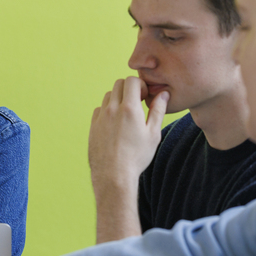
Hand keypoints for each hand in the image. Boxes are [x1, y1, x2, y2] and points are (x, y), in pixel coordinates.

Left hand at [89, 76, 168, 242]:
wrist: (113, 176)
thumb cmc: (137, 157)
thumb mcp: (153, 134)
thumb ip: (158, 111)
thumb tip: (163, 94)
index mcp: (129, 109)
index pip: (132, 80)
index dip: (140, 84)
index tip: (144, 97)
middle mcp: (112, 109)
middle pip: (118, 84)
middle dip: (129, 88)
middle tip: (137, 102)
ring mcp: (100, 117)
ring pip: (108, 96)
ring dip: (118, 98)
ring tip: (126, 113)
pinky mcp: (93, 126)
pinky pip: (99, 109)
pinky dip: (107, 110)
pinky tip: (115, 123)